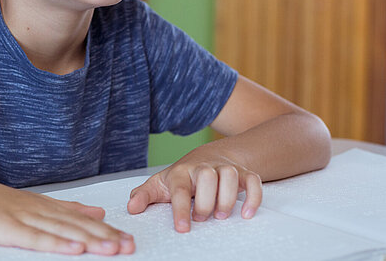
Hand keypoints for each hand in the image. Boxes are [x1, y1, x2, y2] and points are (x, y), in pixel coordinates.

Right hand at [0, 176, 134, 254]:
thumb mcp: (38, 204)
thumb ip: (68, 209)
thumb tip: (97, 212)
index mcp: (51, 208)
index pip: (85, 222)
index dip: (108, 231)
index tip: (129, 240)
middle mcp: (43, 212)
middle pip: (79, 226)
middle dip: (106, 237)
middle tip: (128, 246)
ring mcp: (27, 219)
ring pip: (64, 231)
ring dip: (90, 240)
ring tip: (111, 248)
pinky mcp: (10, 230)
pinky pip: (36, 239)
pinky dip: (57, 244)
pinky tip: (74, 248)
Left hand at [126, 144, 261, 232]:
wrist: (208, 156)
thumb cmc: (182, 176)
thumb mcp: (160, 184)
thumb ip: (144, 195)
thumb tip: (131, 208)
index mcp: (182, 172)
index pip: (181, 189)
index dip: (181, 209)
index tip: (183, 228)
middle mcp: (204, 168)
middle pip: (208, 177)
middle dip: (206, 201)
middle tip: (202, 218)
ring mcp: (224, 169)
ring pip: (230, 176)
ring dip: (228, 198)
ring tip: (220, 216)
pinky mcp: (242, 173)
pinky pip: (253, 180)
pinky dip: (253, 197)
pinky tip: (246, 214)